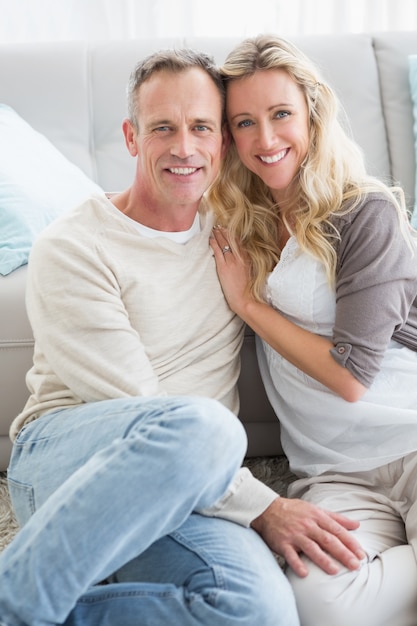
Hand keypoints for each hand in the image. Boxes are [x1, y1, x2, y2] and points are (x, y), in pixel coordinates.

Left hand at [209, 227, 252, 314]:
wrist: (245, 299)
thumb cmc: (247, 290)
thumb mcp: (250, 273)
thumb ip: (246, 264)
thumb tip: (242, 259)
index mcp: (247, 259)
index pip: (239, 243)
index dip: (233, 235)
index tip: (229, 230)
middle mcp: (240, 258)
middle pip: (231, 241)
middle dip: (225, 232)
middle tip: (219, 226)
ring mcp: (231, 262)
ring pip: (224, 244)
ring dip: (218, 235)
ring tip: (214, 229)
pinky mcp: (224, 267)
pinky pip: (218, 252)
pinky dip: (214, 244)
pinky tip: (210, 239)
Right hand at [251, 497, 365, 577]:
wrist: (267, 509)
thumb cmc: (294, 510)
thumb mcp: (315, 509)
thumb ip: (336, 518)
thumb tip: (356, 524)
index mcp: (316, 517)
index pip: (336, 530)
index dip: (350, 542)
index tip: (361, 554)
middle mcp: (307, 525)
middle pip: (327, 540)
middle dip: (342, 553)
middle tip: (355, 565)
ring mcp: (294, 535)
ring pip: (311, 548)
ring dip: (323, 560)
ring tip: (335, 571)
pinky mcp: (282, 543)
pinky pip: (290, 555)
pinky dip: (297, 564)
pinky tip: (305, 573)